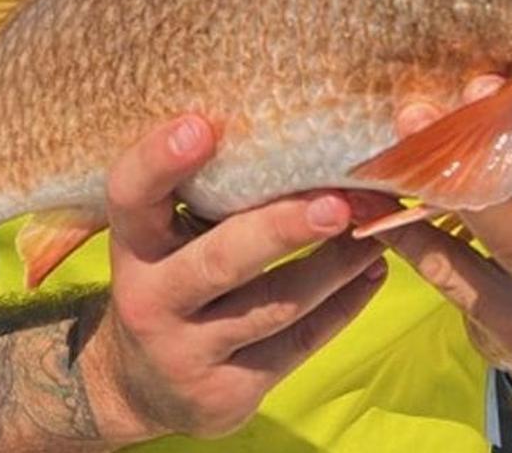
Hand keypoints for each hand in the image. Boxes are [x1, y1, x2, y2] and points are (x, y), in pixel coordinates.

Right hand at [80, 114, 389, 441]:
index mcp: (133, 245)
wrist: (139, 382)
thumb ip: (206, 188)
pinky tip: (372, 269)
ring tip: (378, 224)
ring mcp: (187, 353)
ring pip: (275, 305)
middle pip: (222, 259)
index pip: (132, 196)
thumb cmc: (170, 271)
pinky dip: (343, 304)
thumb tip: (295, 117)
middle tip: (337, 201)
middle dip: (283, 228)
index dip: (159, 161)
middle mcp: (150, 300)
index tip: (200, 125)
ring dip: (336, 263)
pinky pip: (297, 344)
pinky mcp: (227, 394)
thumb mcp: (165, 232)